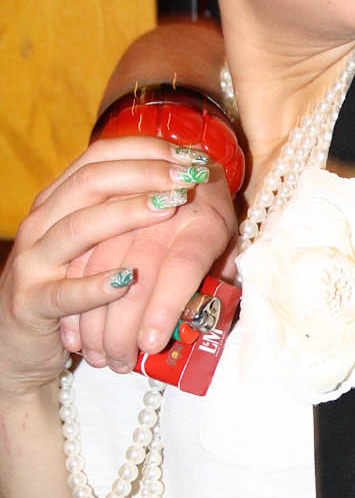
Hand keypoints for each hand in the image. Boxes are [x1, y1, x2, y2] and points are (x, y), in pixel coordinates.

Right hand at [0, 139, 202, 394]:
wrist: (18, 346)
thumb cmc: (72, 288)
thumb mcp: (99, 246)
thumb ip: (131, 218)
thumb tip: (194, 191)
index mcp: (57, 201)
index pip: (98, 157)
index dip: (144, 151)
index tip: (187, 155)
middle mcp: (41, 223)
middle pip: (90, 182)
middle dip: (144, 175)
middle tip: (186, 178)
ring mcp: (33, 262)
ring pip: (78, 228)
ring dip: (127, 215)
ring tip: (169, 208)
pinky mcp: (31, 303)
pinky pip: (65, 292)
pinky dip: (97, 285)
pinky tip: (128, 279)